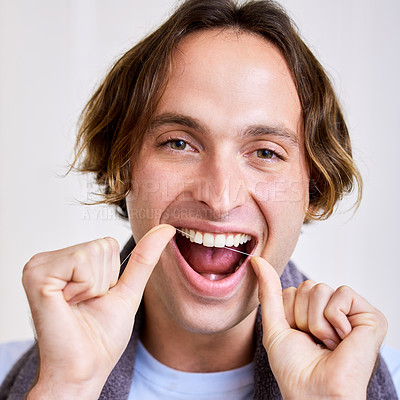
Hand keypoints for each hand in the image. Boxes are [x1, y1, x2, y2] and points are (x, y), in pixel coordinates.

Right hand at [23, 224, 175, 399]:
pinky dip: (85, 287)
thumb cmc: (102, 335)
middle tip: (84, 304)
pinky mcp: (37, 276)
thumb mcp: (127, 289)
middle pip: (101, 245)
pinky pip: (82, 262)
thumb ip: (144, 258)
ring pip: (94, 252)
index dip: (110, 275)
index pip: (107, 243)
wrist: (84, 368)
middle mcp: (48, 259)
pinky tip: (67, 305)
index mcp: (65, 261)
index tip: (94, 298)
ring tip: (75, 306)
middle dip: (103, 280)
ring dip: (94, 286)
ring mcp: (39, 266)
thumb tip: (166, 228)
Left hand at [251, 256, 386, 399]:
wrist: (314, 391)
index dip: (288, 314)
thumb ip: (268, 291)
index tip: (298, 337)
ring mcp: (351, 313)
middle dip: (302, 316)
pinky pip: (341, 294)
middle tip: (314, 341)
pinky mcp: (370, 316)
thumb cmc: (294, 367)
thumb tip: (257, 260)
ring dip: (316, 321)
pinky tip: (343, 339)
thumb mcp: (275, 324)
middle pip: (306, 286)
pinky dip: (335, 318)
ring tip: (328, 343)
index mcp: (312, 312)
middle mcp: (332, 310)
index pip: (291, 290)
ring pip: (320, 289)